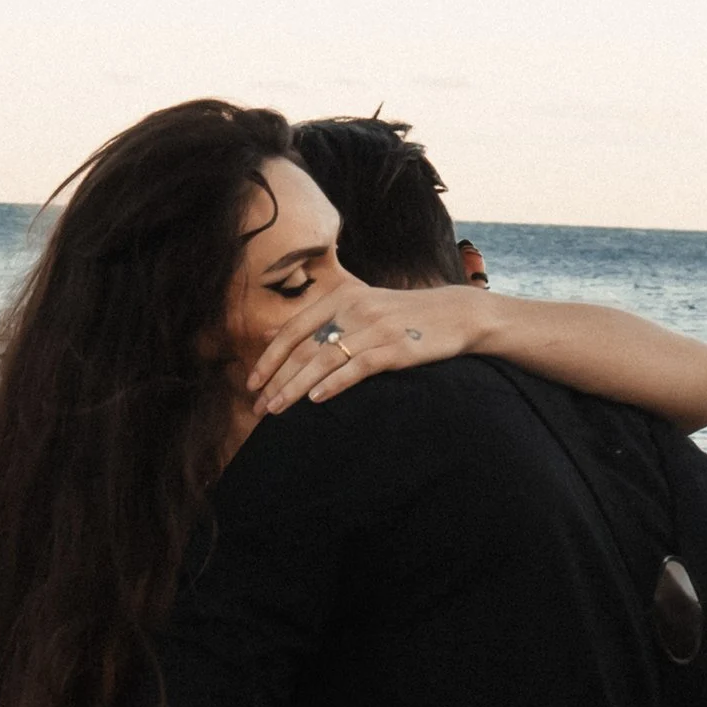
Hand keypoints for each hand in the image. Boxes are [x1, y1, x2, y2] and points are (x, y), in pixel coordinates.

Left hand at [246, 279, 484, 422]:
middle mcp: (355, 308)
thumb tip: (270, 333)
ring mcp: (376, 327)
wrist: (455, 314)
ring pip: (325, 359)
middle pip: (305, 348)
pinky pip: (358, 367)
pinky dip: (335, 383)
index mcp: (342, 297)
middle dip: (278, 380)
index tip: (251, 383)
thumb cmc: (401, 317)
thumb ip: (316, 320)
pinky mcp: (396, 347)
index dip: (269, 357)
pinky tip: (316, 400)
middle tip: (259, 408)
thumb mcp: (358, 307)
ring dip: (297, 387)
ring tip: (278, 409)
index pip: (295, 328)